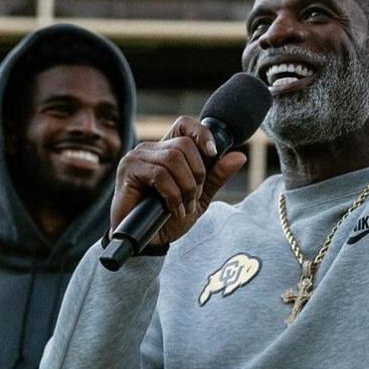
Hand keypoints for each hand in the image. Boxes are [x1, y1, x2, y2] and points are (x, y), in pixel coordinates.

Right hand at [108, 117, 248, 246]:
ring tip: (183, 207)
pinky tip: (172, 210)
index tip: (213, 154)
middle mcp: (150, 149)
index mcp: (166, 151)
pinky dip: (173, 195)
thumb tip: (240, 156)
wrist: (147, 242)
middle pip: (184, 145)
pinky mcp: (128, 170)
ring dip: (185, 188)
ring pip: (173, 159)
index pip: (184, 125)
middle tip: (193, 198)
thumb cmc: (167, 219)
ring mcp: (136, 158)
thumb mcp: (199, 197)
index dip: (201, 134)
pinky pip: (160, 174)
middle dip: (196, 174)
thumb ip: (215, 176)